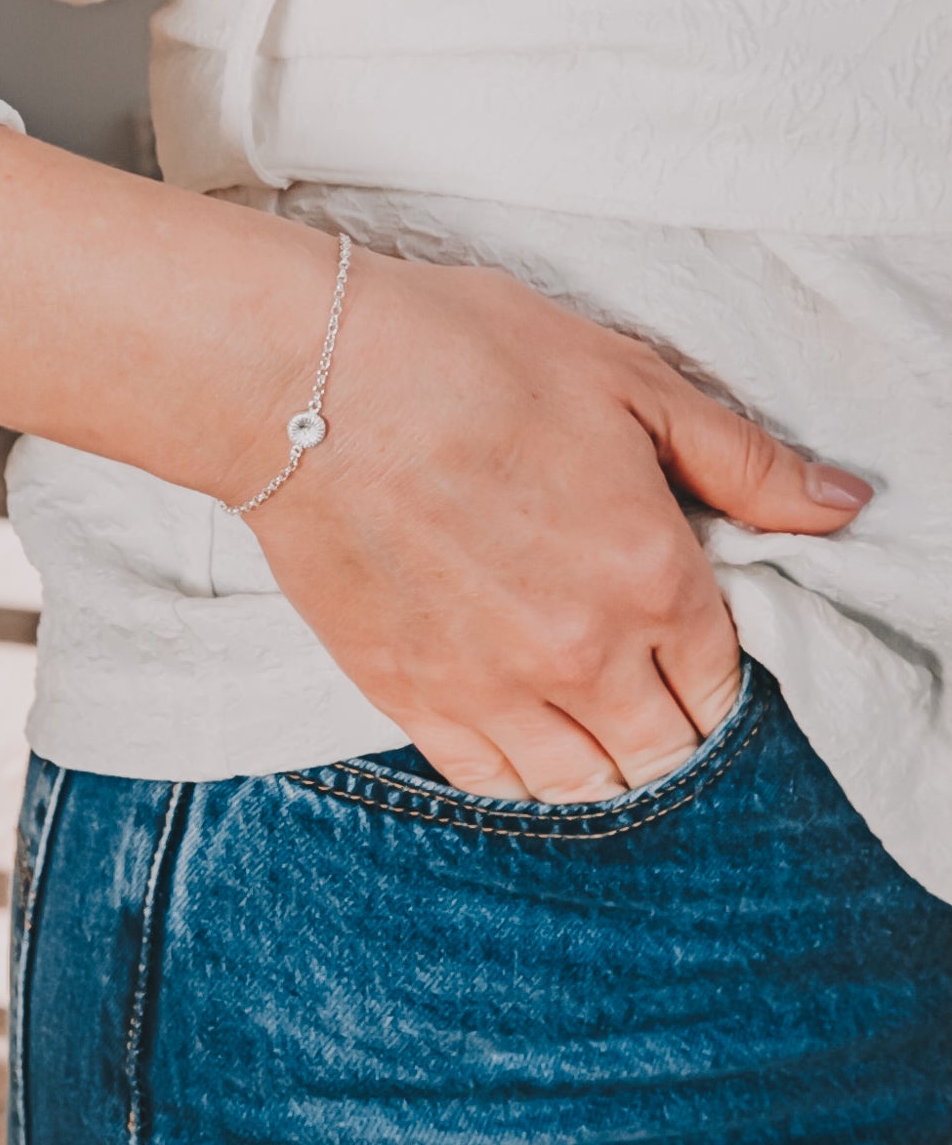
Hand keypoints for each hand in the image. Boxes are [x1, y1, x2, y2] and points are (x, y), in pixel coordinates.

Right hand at [246, 254, 871, 802]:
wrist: (304, 382)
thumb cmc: (463, 357)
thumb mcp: (628, 379)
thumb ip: (742, 458)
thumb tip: (841, 502)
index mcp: (651, 574)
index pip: (724, 679)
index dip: (718, 660)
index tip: (690, 627)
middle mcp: (582, 654)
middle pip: (663, 752)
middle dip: (671, 722)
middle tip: (647, 673)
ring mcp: (492, 689)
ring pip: (582, 787)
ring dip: (601, 759)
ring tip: (588, 709)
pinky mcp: (411, 699)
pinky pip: (491, 784)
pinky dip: (521, 771)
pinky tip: (521, 725)